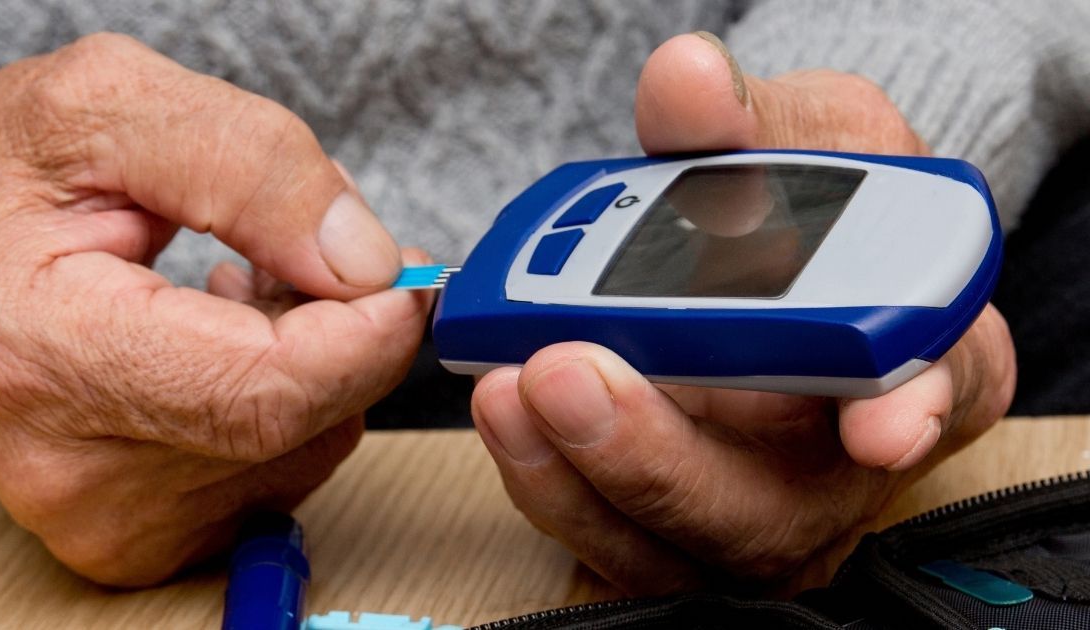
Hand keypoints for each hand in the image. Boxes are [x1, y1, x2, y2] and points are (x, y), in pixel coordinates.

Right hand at [0, 34, 431, 585]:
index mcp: (41, 353)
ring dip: (315, 362)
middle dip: (347, 333)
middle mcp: (70, 470)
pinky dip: (287, 403)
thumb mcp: (111, 106)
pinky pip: (278, 472)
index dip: (364, 333)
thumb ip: (250, 166)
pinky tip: (228, 345)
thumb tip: (363, 260)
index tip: (402, 276)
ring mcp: (104, 521)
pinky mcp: (139, 539)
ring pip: (305, 450)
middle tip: (317, 252)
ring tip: (243, 289)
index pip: (263, 391)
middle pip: (298, 428)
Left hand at [471, 32, 1015, 594]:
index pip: (941, 393)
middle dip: (664, 453)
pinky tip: (506, 411)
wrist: (746, 249)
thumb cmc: (799, 199)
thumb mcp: (796, 134)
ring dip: (580, 474)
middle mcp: (837, 460)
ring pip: (675, 541)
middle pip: (773, 507)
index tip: (876, 424)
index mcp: (919, 353)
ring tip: (510, 385)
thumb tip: (688, 83)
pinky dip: (549, 481)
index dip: (911, 413)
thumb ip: (749, 120)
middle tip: (572, 371)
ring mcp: (748, 504)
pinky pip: (608, 536)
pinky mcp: (664, 519)